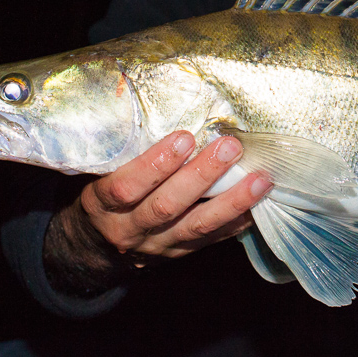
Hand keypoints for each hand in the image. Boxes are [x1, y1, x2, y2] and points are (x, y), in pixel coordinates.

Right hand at [44, 131, 270, 293]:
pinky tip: (258, 203)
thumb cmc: (104, 191)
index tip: (185, 137)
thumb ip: (123, 149)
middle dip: (202, 176)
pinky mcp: (179, 253)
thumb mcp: (98, 172)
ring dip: (231, 201)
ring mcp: (156, 245)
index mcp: (102, 204)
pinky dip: (236, 221)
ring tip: (259, 179)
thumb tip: (164, 104)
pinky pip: (210, 240)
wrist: (97, 244)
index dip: (156, 164)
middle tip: (230, 147)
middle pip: (167, 206)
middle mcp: (129, 229)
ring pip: (196, 226)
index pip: (127, 187)